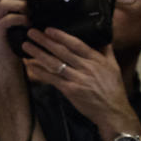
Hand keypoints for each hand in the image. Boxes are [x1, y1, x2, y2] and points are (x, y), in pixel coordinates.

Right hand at [0, 0, 29, 63]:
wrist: (9, 63)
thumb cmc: (16, 43)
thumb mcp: (19, 24)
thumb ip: (22, 12)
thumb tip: (35, 1)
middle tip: (29, 0)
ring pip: (2, 3)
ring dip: (19, 5)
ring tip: (29, 12)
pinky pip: (6, 19)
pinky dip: (19, 18)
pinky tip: (27, 22)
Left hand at [21, 27, 139, 136]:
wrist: (113, 112)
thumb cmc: (113, 89)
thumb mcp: (114, 67)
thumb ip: (106, 51)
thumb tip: (102, 36)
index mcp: (96, 60)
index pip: (76, 44)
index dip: (61, 36)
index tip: (48, 29)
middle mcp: (87, 68)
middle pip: (62, 51)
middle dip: (45, 41)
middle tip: (31, 32)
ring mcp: (78, 79)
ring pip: (55, 63)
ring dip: (39, 54)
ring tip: (26, 46)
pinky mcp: (71, 91)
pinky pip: (53, 79)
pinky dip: (41, 72)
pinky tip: (31, 66)